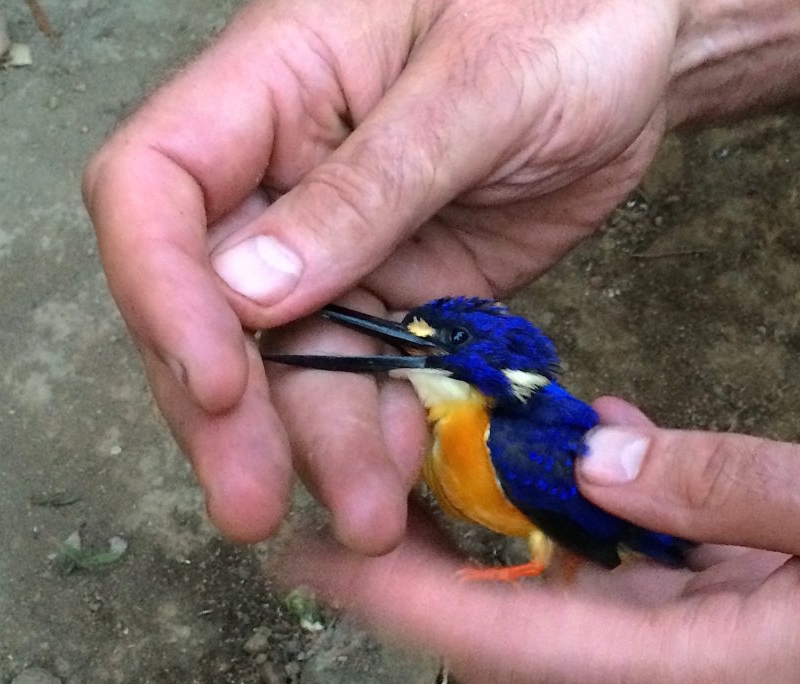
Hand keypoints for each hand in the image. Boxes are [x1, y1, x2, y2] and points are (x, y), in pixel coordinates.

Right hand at [82, 0, 681, 547]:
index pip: (156, 185)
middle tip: (253, 501)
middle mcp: (284, 169)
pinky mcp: (402, 288)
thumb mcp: (477, 86)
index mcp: (272, 83)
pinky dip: (379, 428)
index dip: (160, 288)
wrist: (643, 50)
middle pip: (207, 300)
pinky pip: (370, 371)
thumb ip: (371, 185)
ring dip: (315, 442)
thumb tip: (247, 291)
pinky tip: (401, 474)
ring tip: (366, 517)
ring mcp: (343, 239)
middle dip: (227, 408)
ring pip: (292, 356)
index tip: (217, 379)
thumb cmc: (565, 15)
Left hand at [277, 397, 799, 683]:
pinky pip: (639, 572)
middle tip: (353, 480)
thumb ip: (734, 486)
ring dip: (507, 525)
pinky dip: (598, 512)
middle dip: (432, 557)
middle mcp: (698, 677)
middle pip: (524, 628)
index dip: (409, 595)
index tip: (319, 554)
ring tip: (447, 441)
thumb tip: (598, 457)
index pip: (525, 640)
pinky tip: (584, 442)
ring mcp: (719, 655)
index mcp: (719, 668)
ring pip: (572, 598)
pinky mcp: (743, 625)